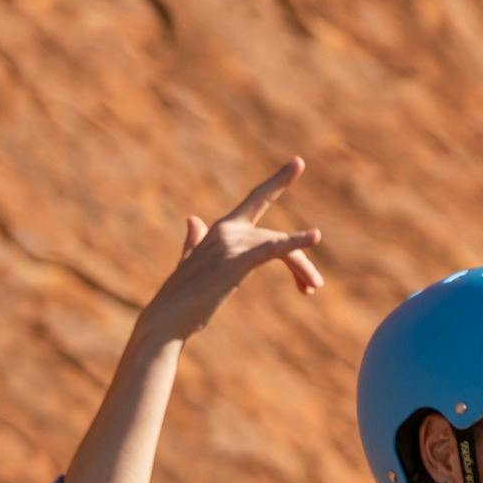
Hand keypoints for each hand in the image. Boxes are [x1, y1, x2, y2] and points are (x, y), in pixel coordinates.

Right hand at [138, 158, 323, 343]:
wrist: (167, 320)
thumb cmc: (182, 299)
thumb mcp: (190, 264)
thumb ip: (194, 242)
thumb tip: (192, 220)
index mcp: (220, 230)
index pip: (256, 200)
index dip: (277, 181)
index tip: (298, 162)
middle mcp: (227, 231)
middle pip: (278, 238)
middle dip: (301, 264)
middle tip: (314, 287)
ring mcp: (230, 244)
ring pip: (281, 248)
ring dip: (302, 269)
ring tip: (312, 289)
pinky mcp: (236, 261)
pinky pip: (273, 249)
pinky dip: (295, 243)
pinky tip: (315, 236)